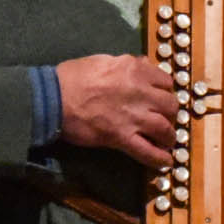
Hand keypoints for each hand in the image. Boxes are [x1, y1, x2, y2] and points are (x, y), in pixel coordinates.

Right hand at [54, 54, 177, 167]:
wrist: (53, 98)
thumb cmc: (71, 77)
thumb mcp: (102, 60)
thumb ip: (126, 64)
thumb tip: (141, 64)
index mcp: (135, 70)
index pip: (166, 81)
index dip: (165, 91)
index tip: (161, 97)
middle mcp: (140, 92)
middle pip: (170, 105)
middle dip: (170, 114)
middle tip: (164, 119)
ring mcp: (133, 116)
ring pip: (165, 128)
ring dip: (169, 136)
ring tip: (167, 142)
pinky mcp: (122, 137)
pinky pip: (147, 151)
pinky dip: (159, 159)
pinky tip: (165, 163)